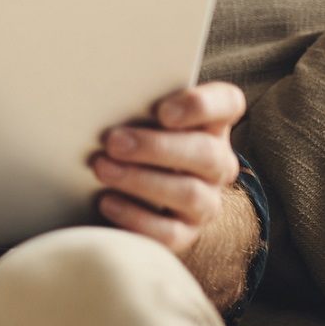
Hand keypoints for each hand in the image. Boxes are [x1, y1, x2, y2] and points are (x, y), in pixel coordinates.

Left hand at [91, 81, 245, 257]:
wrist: (129, 189)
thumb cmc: (132, 135)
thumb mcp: (136, 115)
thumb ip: (132, 102)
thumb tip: (97, 93)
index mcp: (211, 122)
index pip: (227, 104)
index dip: (200, 106)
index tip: (162, 111)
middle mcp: (217, 162)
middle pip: (205, 153)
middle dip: (156, 148)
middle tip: (113, 142)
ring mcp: (206, 200)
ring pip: (189, 194)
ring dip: (141, 180)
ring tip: (101, 168)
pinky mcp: (186, 233)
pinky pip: (170, 232)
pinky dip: (136, 217)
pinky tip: (107, 201)